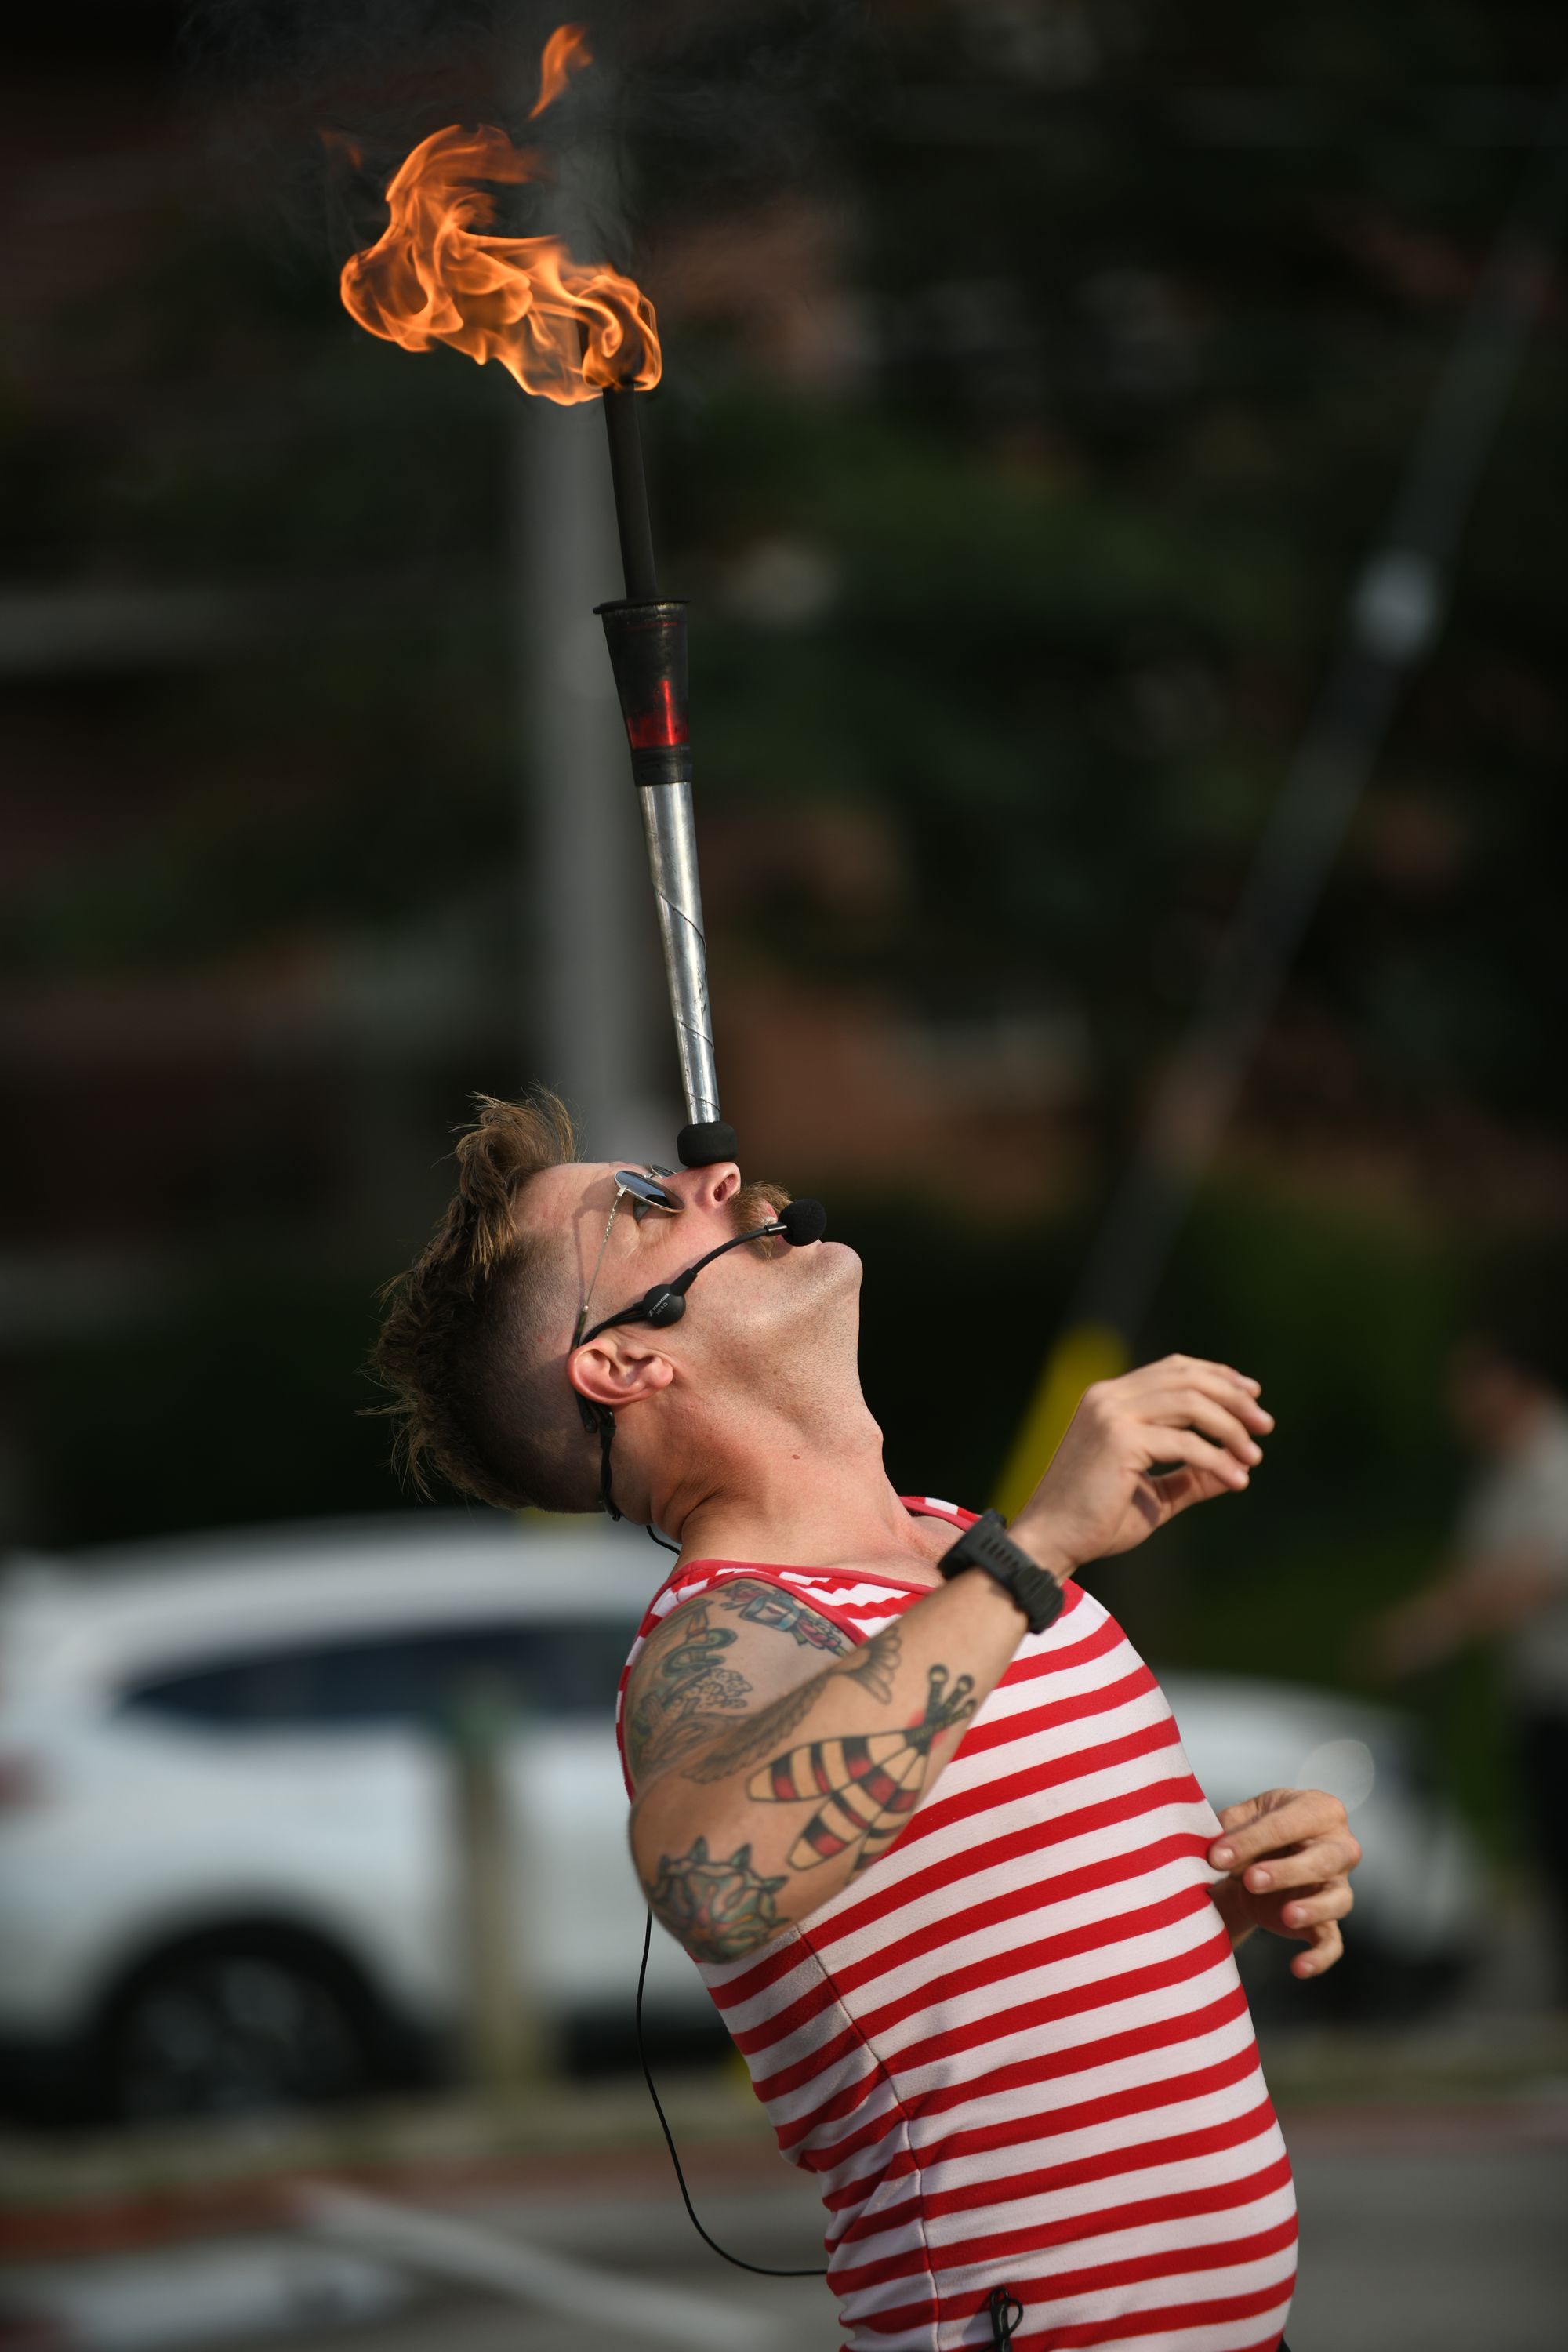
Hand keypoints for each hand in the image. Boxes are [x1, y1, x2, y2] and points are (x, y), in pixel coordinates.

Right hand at [1009, 1355, 1272, 1576]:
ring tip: (1254, 1455)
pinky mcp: (1119, 1440)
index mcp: (1110, 1399)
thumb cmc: (1096, 1521)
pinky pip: (1185, 1443)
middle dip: (1234, 1399)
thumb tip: (1240, 1467)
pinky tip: (1236, 1479)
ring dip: (1231, 1427)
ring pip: (1191, 1403)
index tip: (1252, 1395)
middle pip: (1187, 1378)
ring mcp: (1111, 1415)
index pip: (1173, 1369)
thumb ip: (1192, 1476)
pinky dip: (1217, 1459)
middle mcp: (1109, 1397)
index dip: (1217, 1376)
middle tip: (1265, 1426)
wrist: (1051, 1541)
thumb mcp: (1155, 1494)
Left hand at [1206, 1787, 1360, 1978]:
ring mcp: (1339, 1885)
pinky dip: (1320, 1957)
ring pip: (1337, 1900)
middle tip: (1251, 1880)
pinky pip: (1332, 1941)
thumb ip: (1231, 1828)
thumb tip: (1215, 1850)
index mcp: (1319, 1810)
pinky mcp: (1330, 1920)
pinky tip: (1299, 1968)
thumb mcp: (1243, 1817)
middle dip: (1286, 1871)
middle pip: (1322, 1860)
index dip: (1250, 1840)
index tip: (1216, 1857)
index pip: (1286, 1825)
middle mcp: (1339, 1847)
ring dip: (1312, 1909)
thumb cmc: (1258, 1828)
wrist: (1265, 1856)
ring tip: (1286, 1916)